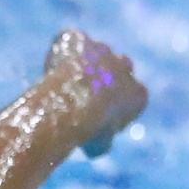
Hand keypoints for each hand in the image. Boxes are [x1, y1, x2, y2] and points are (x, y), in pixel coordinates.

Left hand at [43, 29, 147, 156]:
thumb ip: (100, 140)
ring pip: (93, 54)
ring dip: (81, 64)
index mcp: (138, 94)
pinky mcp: (77, 40)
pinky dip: (60, 50)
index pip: (129, 98)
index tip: (94, 117)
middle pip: (116, 69)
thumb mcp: (98, 143)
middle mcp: (125, 67)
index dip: (110, 107)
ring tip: (61, 84)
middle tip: (78, 96)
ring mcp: (101, 51)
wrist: (73, 103)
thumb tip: (95, 149)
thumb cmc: (87, 128)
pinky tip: (50, 66)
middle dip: (101, 79)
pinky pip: (68, 41)